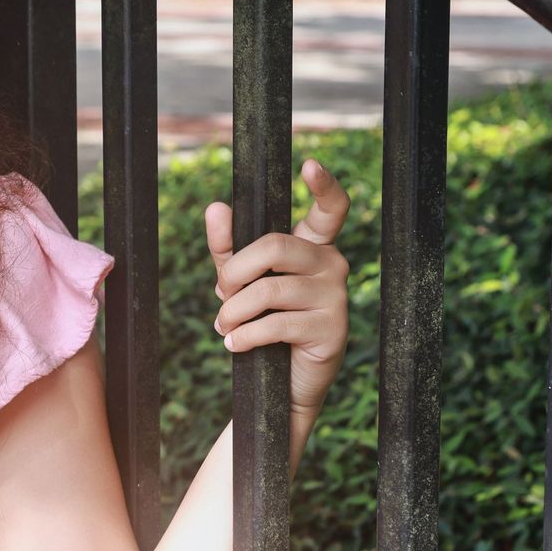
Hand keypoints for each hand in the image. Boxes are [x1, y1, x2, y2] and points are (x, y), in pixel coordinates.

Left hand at [205, 157, 350, 416]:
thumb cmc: (265, 326)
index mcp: (314, 248)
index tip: (309, 165)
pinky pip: (277, 323)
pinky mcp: (332, 329)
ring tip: (225, 328)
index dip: (324, 185)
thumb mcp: (242, 285)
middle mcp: (332, 264)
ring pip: (269, 290)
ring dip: (234, 312)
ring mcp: (336, 296)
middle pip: (274, 247)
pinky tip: (235, 345)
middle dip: (235, 272)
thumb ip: (228, 249)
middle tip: (221, 295)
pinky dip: (246, 335)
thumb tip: (216, 207)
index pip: (330, 210)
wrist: (284, 385)